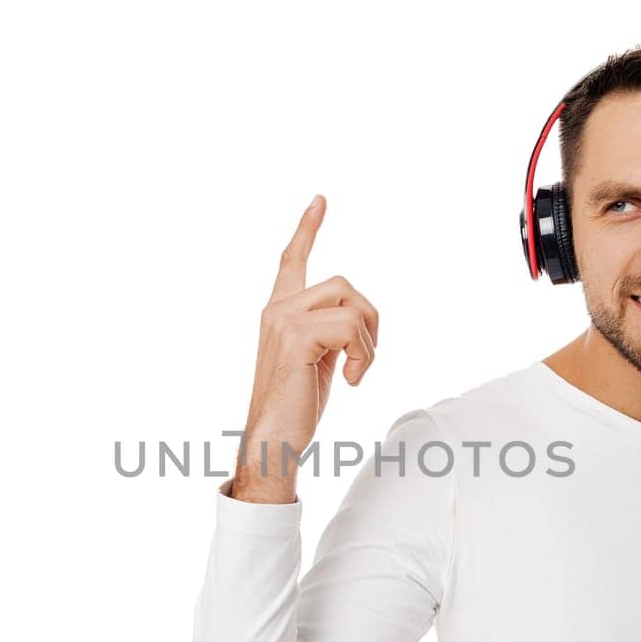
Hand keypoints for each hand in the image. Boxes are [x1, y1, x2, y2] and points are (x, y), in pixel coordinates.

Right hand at [232, 195, 379, 501]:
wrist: (271, 441)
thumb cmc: (295, 410)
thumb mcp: (317, 362)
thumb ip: (329, 333)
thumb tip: (356, 322)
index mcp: (279, 313)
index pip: (291, 260)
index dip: (307, 229)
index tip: (320, 200)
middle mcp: (277, 310)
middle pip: (344, 284)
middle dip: (369, 319)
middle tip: (364, 360)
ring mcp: (283, 320)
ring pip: (351, 303)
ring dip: (368, 341)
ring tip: (355, 373)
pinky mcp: (295, 336)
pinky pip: (351, 327)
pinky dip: (364, 355)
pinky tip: (351, 381)